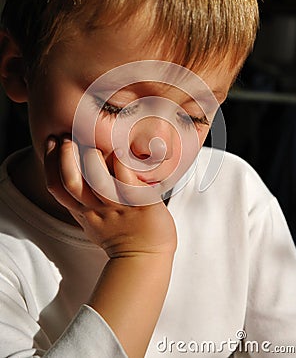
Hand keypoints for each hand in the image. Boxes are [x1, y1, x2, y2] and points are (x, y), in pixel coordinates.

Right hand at [44, 136, 176, 356]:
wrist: (146, 258)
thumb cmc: (122, 236)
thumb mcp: (93, 220)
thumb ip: (83, 200)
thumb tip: (77, 173)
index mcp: (83, 211)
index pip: (56, 186)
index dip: (49, 162)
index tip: (51, 142)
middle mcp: (97, 207)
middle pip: (70, 182)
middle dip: (63, 156)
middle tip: (68, 138)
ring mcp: (118, 205)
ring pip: (97, 180)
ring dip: (93, 159)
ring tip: (96, 147)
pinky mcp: (139, 203)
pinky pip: (127, 180)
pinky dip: (121, 164)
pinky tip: (120, 151)